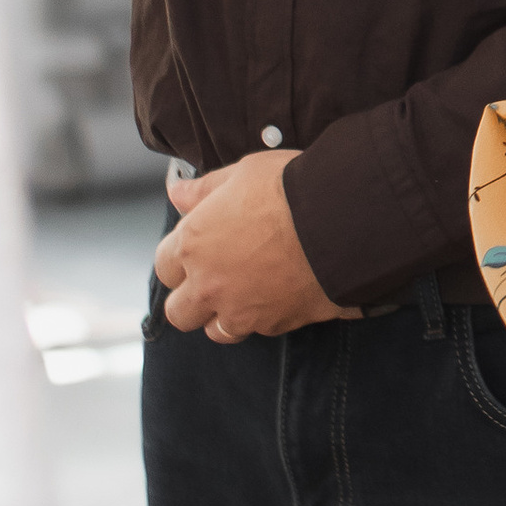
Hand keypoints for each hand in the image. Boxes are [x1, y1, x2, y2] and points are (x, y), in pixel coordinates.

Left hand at [153, 151, 357, 340]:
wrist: (340, 220)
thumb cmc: (290, 188)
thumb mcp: (243, 173)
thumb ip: (205, 190)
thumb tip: (177, 193)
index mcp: (193, 245)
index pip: (164, 266)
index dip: (180, 259)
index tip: (199, 250)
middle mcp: (208, 285)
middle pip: (179, 312)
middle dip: (192, 298)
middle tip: (216, 278)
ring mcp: (241, 311)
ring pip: (217, 331)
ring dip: (224, 316)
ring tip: (247, 293)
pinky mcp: (276, 324)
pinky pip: (259, 330)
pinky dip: (265, 317)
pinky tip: (281, 293)